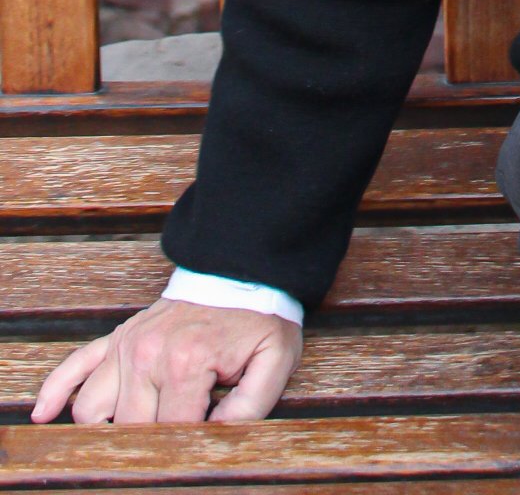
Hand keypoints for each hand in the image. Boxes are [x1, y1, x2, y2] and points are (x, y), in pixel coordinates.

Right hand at [31, 300, 302, 425]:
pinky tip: (43, 414)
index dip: (185, 449)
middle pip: (128, 429)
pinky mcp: (115, 338)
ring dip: (106, 429)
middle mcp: (146, 355)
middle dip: (148, 442)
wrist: (241, 270)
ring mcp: (125, 346)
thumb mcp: (274, 359)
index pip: (170, 433)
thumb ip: (252, 406)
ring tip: (123, 442)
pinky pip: (74, 367)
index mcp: (186, 363)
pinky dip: (56, 391)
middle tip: (168, 444)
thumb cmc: (258, 318)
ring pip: (92, 411)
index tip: (195, 451)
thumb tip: (215, 438)